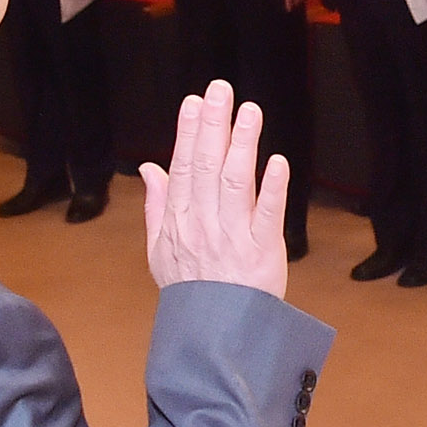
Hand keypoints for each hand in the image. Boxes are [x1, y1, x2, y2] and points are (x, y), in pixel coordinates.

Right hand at [140, 81, 290, 299]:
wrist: (214, 335)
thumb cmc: (191, 290)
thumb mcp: (161, 250)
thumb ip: (157, 205)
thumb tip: (149, 168)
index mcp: (180, 221)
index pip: (183, 167)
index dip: (189, 132)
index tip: (195, 102)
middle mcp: (204, 224)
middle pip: (206, 166)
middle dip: (213, 125)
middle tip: (220, 90)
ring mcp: (232, 237)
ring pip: (234, 182)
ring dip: (242, 144)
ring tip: (249, 111)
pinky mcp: (262, 251)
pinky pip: (267, 215)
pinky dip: (271, 188)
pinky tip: (276, 161)